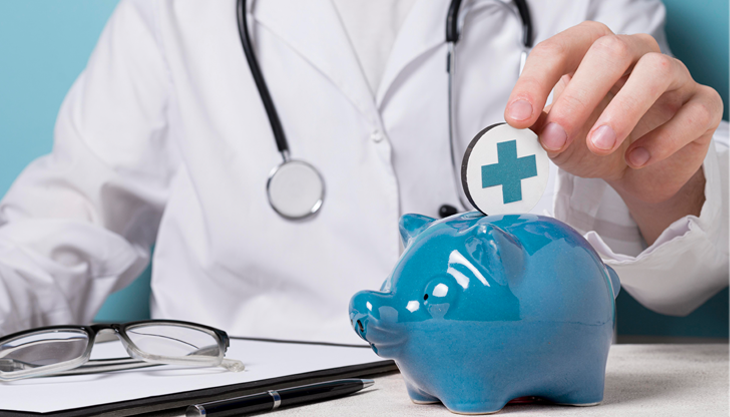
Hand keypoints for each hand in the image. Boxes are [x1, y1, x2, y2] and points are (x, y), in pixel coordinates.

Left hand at [504, 21, 722, 243]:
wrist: (635, 171)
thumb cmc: (592, 142)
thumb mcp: (557, 138)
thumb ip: (538, 128)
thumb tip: (516, 129)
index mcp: (588, 52)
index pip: (558, 51)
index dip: (534, 83)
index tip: (516, 119)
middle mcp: (632, 53)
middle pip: (608, 51)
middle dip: (578, 96)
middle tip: (557, 137)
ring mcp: (672, 75)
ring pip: (656, 70)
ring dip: (623, 110)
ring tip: (599, 145)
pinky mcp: (701, 105)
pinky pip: (693, 110)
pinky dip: (664, 137)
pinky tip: (637, 159)